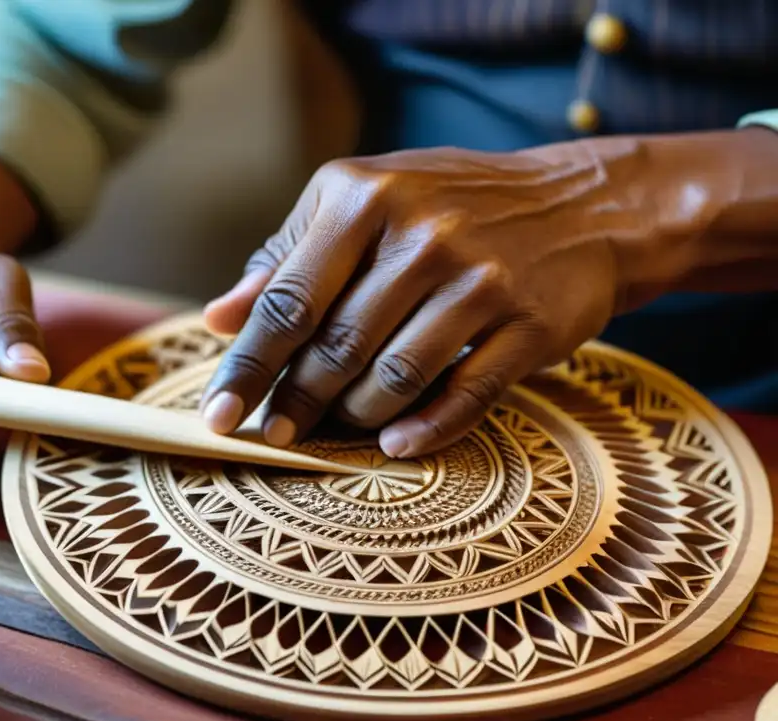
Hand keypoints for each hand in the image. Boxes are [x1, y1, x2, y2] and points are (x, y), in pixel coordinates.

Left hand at [200, 141, 653, 457]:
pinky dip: (424, 430)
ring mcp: (479, 279)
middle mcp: (420, 233)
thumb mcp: (363, 203)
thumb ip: (289, 256)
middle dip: (297, 402)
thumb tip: (218, 318)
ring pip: (394, 378)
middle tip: (278, 434)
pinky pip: (464, 396)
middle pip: (336, 347)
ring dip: (356, 415)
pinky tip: (395, 445)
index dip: (247, 367)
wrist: (581, 204)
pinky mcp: (528, 323)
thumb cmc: (450, 206)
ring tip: (343, 422)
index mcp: (362, 196)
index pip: (287, 301)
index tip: (219, 417)